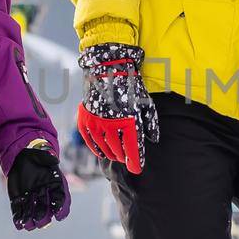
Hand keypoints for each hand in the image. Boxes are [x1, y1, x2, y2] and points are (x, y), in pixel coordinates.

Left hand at [7, 145, 70, 230]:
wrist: (20, 157)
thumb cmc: (34, 155)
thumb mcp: (40, 155)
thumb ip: (47, 158)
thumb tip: (54, 160)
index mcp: (53, 184)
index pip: (60, 197)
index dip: (61, 206)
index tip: (59, 214)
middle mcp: (44, 193)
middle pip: (46, 208)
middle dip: (44, 216)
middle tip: (40, 222)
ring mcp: (31, 198)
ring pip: (32, 211)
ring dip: (30, 219)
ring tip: (28, 225)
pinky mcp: (19, 199)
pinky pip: (19, 210)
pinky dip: (18, 217)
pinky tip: (18, 224)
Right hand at [76, 42, 159, 174]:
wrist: (108, 71)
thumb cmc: (131, 87)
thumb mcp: (146, 104)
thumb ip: (151, 124)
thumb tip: (154, 140)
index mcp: (128, 122)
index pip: (133, 150)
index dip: (136, 162)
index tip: (137, 168)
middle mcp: (111, 125)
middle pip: (118, 151)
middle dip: (125, 157)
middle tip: (128, 158)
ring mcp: (96, 123)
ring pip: (104, 148)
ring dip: (112, 154)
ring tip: (117, 155)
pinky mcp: (85, 120)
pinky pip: (90, 142)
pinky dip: (97, 149)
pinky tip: (103, 151)